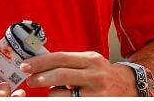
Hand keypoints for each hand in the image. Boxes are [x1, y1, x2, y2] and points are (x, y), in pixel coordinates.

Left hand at [20, 51, 135, 96]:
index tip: (25, 66)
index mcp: (91, 59)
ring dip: (51, 94)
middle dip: (40, 78)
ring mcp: (96, 93)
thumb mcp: (90, 62)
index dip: (40, 62)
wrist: (128, 87)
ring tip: (52, 92)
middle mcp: (95, 75)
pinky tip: (62, 98)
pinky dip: (60, 100)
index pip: (61, 58)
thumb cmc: (102, 74)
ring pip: (62, 94)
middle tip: (30, 80)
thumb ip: (70, 62)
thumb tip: (40, 65)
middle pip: (60, 74)